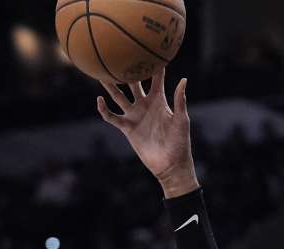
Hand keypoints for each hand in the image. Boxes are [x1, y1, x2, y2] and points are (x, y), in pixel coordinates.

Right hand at [97, 68, 197, 196]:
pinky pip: (112, 117)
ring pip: (119, 97)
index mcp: (160, 101)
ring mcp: (135, 116)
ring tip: (100, 73)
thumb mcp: (181, 120)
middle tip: (117, 56)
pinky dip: (104, 110)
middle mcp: (145, 105)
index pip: (156, 79)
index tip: (148, 50)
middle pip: (133, 84)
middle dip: (126, 72)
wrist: (170, 164)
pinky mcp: (127, 128)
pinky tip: (99, 100)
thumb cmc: (180, 142)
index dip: (153, 66)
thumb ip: (180, 100)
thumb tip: (184, 80)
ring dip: (110, 87)